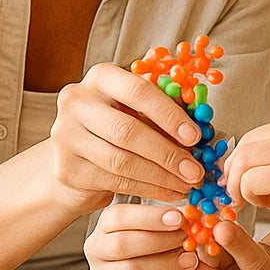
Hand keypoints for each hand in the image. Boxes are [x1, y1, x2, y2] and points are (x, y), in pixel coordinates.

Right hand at [49, 63, 203, 215]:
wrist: (77, 157)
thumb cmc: (118, 125)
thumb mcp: (138, 107)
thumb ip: (165, 103)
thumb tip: (202, 113)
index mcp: (101, 77)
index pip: (138, 91)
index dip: (169, 115)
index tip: (195, 136)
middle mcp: (76, 102)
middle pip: (128, 131)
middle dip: (167, 154)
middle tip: (195, 170)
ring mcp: (66, 136)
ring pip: (121, 160)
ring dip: (160, 176)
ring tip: (186, 184)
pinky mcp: (67, 169)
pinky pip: (114, 181)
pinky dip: (146, 189)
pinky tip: (167, 192)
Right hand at [85, 202, 200, 269]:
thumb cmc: (162, 242)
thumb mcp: (162, 225)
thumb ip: (168, 219)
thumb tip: (188, 215)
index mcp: (105, 225)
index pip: (118, 217)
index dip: (149, 217)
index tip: (178, 218)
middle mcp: (97, 251)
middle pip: (121, 245)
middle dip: (159, 241)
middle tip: (185, 239)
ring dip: (166, 265)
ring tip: (190, 259)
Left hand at [222, 119, 269, 245]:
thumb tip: (241, 167)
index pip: (255, 136)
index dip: (240, 161)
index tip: (239, 183)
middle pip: (245, 146)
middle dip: (234, 174)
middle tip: (239, 197)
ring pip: (244, 162)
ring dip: (241, 188)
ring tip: (260, 202)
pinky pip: (251, 181)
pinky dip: (251, 197)